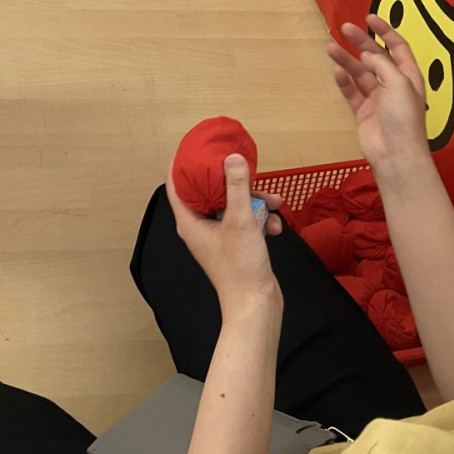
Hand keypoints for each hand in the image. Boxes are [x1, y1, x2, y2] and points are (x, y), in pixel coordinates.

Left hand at [167, 154, 282, 317]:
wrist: (257, 307)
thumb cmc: (240, 268)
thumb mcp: (240, 220)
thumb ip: (236, 187)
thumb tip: (232, 158)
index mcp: (190, 222)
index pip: (176, 185)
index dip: (182, 164)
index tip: (194, 146)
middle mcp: (201, 227)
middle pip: (211, 192)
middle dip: (233, 181)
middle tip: (244, 167)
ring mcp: (219, 236)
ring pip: (234, 206)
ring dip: (256, 202)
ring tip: (274, 202)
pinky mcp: (237, 244)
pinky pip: (247, 222)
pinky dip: (262, 220)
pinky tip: (277, 225)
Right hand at [327, 16, 431, 178]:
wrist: (395, 154)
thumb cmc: (404, 118)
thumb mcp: (399, 84)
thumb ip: (383, 65)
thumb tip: (368, 54)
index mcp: (409, 77)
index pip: (398, 48)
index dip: (386, 32)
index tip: (370, 18)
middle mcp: (393, 86)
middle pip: (376, 58)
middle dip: (361, 42)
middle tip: (345, 28)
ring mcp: (377, 99)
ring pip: (360, 74)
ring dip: (347, 60)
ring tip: (330, 48)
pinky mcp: (363, 112)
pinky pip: (351, 92)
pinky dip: (344, 81)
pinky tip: (336, 72)